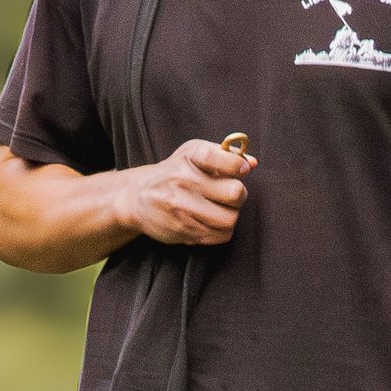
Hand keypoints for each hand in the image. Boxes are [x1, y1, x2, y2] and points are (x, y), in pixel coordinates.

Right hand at [122, 138, 253, 247]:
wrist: (137, 198)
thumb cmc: (173, 173)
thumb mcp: (192, 154)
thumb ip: (224, 155)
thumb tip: (252, 163)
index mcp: (189, 158)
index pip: (218, 157)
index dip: (236, 164)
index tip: (242, 169)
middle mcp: (184, 182)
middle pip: (234, 193)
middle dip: (239, 194)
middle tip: (231, 194)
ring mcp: (183, 208)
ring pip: (230, 218)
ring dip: (231, 214)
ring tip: (221, 208)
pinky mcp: (184, 230)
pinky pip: (221, 236)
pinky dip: (223, 230)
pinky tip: (212, 221)